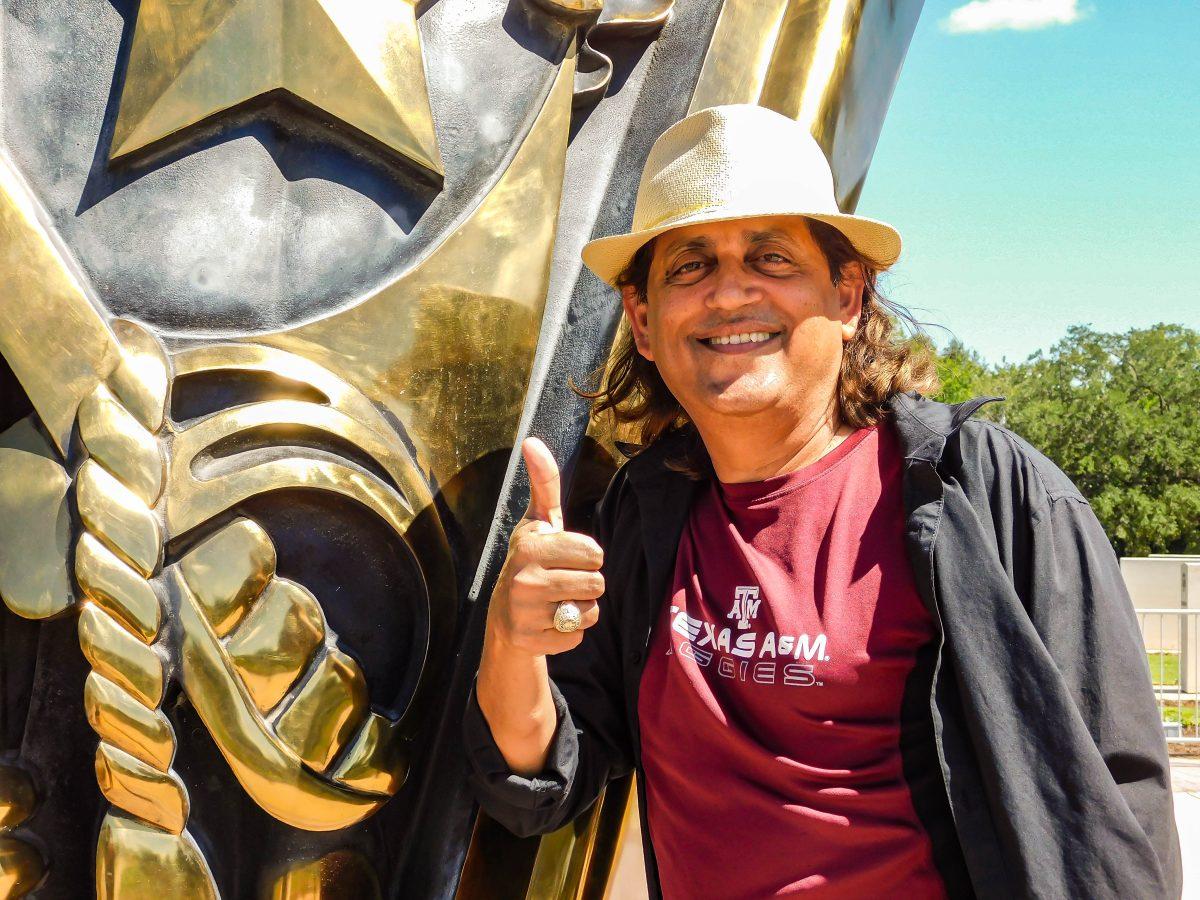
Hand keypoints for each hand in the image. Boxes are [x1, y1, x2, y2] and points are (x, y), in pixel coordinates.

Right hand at [485, 437, 603, 656]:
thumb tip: (532, 440)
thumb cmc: (532, 560)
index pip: (595, 553)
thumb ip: (544, 483)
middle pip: (598, 584)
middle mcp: (523, 578)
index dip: (588, 557)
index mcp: (530, 545)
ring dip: (581, 608)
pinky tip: (549, 622)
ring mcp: (524, 613)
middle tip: (563, 581)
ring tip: (558, 601)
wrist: (504, 615)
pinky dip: (570, 631)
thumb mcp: (539, 523)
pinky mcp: (531, 642)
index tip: (566, 557)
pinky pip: (578, 635)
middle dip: (588, 584)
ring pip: (591, 611)